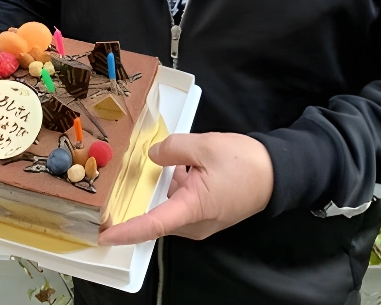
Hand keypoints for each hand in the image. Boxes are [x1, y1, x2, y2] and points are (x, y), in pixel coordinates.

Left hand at [98, 132, 273, 245]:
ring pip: (170, 206)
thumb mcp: (206, 146)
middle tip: (121, 179)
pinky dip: (174, 187)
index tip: (103, 234)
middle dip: (140, 199)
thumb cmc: (243, 162)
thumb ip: (173, 148)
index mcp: (193, 208)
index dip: (127, 231)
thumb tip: (152, 156)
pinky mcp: (208, 213)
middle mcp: (195, 223)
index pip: (153, 225)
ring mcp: (202, 221)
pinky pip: (183, 202)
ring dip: (160, 189)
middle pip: (158, 215)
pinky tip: (175, 165)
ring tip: (149, 164)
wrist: (278, 172)